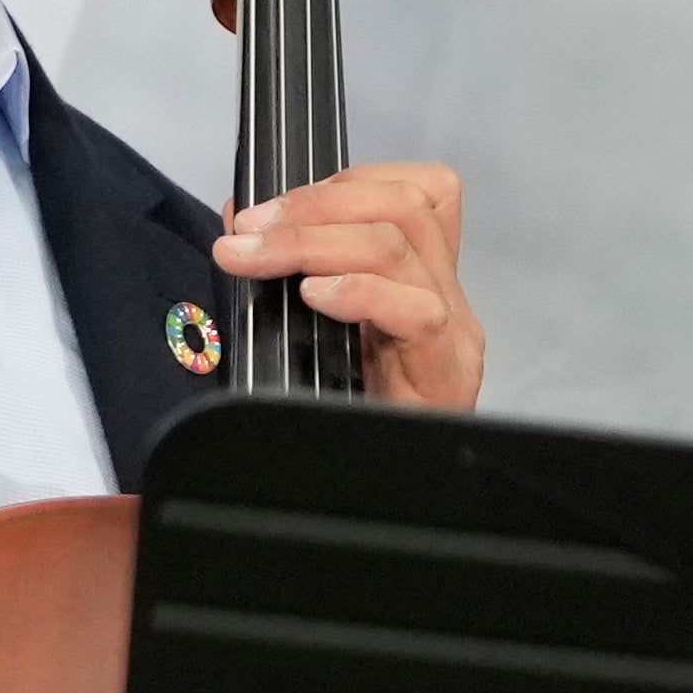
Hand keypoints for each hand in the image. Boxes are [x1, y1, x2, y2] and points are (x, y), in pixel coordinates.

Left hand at [213, 158, 486, 406]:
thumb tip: (241, 224)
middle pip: (405, 206)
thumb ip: (291, 278)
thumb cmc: (343, 426)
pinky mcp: (443, 378)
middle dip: (314, 205)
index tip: (271, 209)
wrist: (381, 509)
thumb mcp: (313, 336)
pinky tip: (314, 299)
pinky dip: (357, 292)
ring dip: (312, 239)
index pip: (418, 192)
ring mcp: (452, 338)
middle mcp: (448, 302)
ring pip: (401, 246)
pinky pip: (415, 311)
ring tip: (256, 257)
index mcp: (421, 283)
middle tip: (248, 232)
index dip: (344, 183)